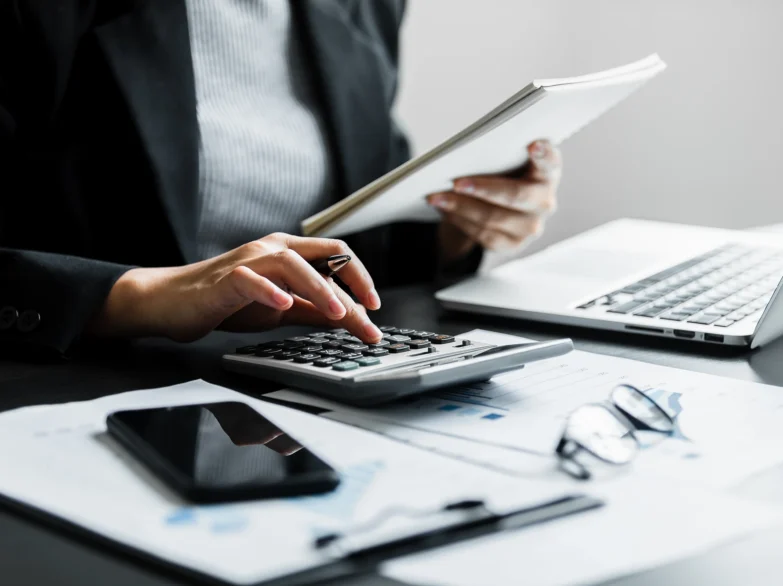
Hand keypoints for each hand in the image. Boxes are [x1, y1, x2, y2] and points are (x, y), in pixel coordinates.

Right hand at [87, 233, 382, 343]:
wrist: (172, 303)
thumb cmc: (228, 302)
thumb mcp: (281, 307)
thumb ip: (313, 309)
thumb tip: (351, 317)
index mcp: (289, 252)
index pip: (335, 254)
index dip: (360, 277)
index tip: (375, 306)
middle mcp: (273, 249)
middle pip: (323, 253)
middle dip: (353, 281)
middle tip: (369, 313)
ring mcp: (249, 261)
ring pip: (293, 264)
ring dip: (319, 288)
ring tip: (339, 313)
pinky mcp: (225, 279)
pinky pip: (251, 280)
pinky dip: (269, 291)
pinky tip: (284, 305)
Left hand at [427, 140, 561, 262]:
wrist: (496, 207)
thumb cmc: (500, 174)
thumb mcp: (503, 162)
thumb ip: (496, 155)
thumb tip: (460, 157)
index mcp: (547, 173)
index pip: (550, 161)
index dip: (544, 154)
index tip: (533, 145)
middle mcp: (545, 201)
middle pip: (516, 195)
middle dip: (483, 188)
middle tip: (456, 182)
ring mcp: (532, 227)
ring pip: (494, 218)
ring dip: (461, 207)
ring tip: (437, 197)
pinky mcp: (514, 244)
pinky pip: (485, 235)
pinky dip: (461, 221)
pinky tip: (445, 211)